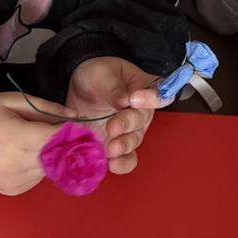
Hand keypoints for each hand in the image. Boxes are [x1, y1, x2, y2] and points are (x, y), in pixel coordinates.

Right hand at [0, 92, 74, 194]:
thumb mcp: (15, 100)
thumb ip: (47, 107)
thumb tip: (76, 116)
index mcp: (14, 138)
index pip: (54, 140)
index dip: (71, 133)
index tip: (80, 126)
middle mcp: (14, 164)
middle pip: (55, 157)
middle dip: (63, 145)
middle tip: (62, 132)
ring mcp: (12, 181)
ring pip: (49, 169)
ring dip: (50, 156)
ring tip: (34, 141)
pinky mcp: (11, 191)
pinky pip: (37, 178)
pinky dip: (38, 166)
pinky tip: (25, 154)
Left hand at [67, 57, 163, 175]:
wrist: (81, 89)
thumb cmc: (97, 75)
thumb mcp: (102, 73)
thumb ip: (113, 86)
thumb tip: (124, 100)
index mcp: (142, 88)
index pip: (157, 92)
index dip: (151, 98)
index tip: (135, 99)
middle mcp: (140, 112)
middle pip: (142, 120)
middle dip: (127, 125)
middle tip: (112, 127)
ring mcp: (129, 131)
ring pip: (134, 141)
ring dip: (124, 146)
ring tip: (111, 149)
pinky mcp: (116, 144)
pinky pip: (126, 158)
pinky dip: (121, 163)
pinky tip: (112, 164)